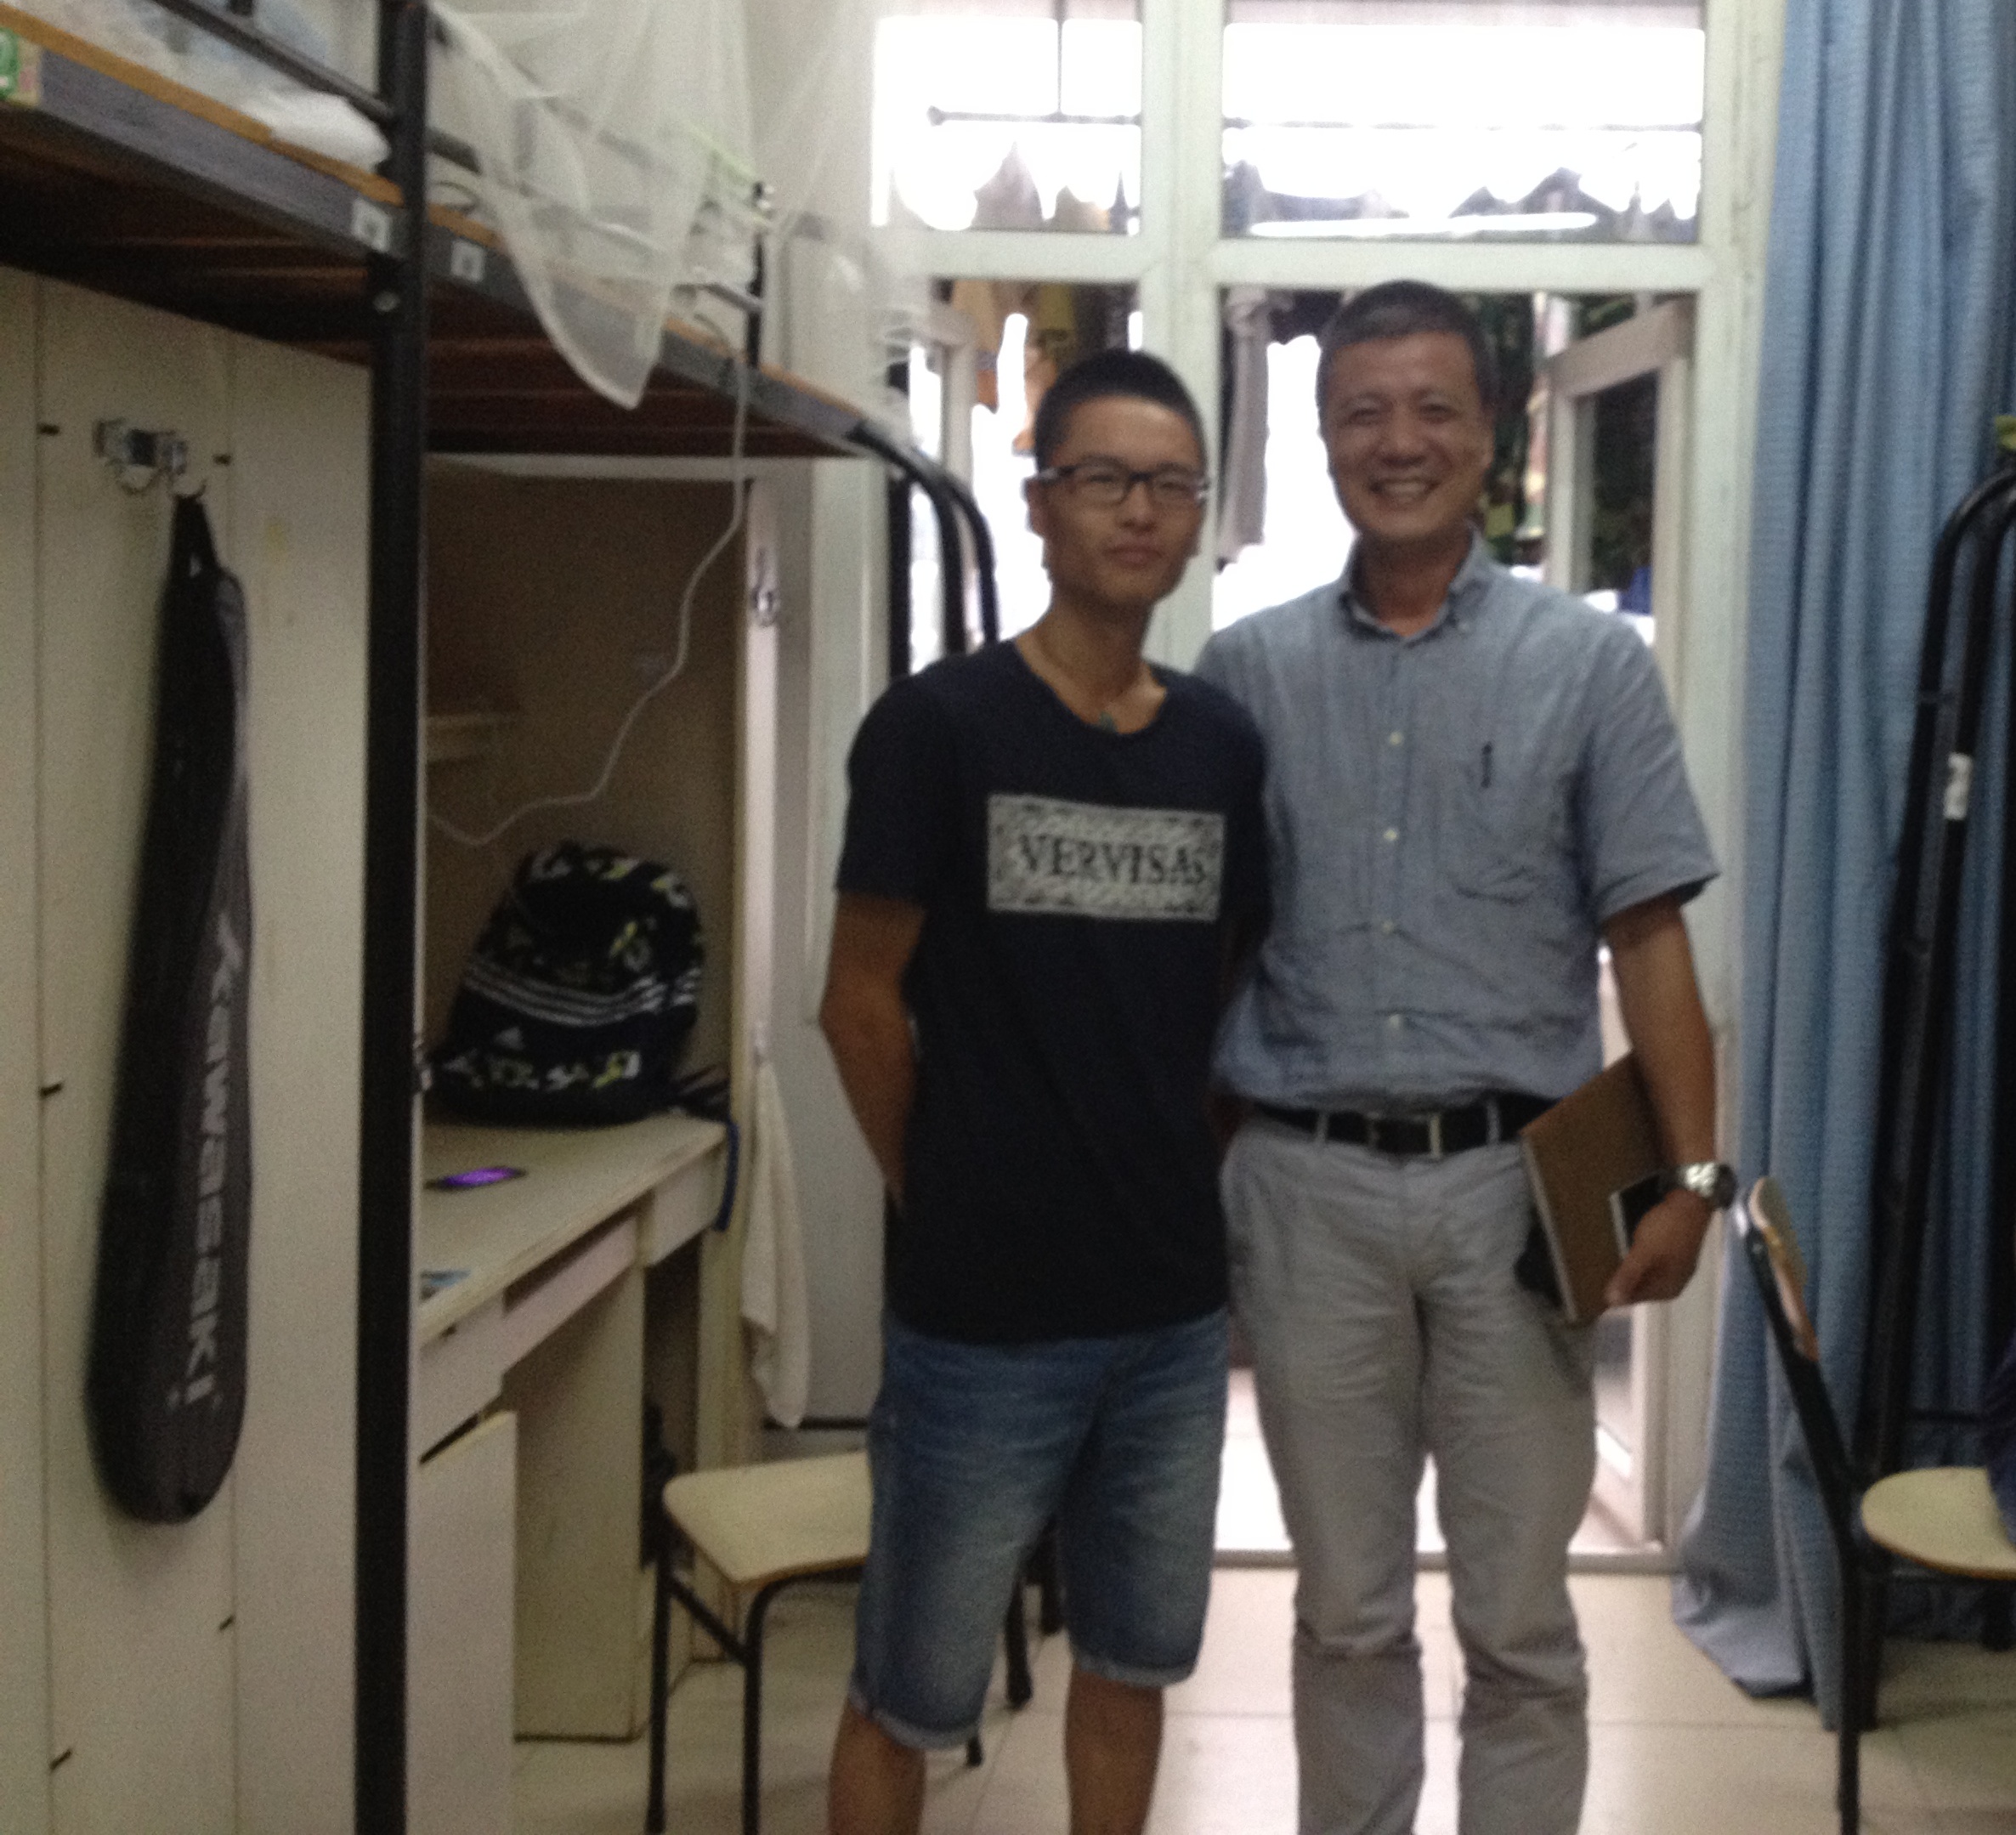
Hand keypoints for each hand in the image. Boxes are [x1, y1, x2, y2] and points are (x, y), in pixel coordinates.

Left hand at [1604, 1189, 1712, 1309]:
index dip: (1613, 1291)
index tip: (1591, 1283)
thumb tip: (1610, 1302)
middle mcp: (1672, 1284)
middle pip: (1639, 1288)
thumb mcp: (1644, 1253)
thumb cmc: (1668, 1230)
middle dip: (1620, 1281)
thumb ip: (1628, 1276)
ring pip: (1644, 1275)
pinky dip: (1637, 1260)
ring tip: (1603, 1262)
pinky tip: (1625, 1251)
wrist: (1691, 1203)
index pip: (1633, 1299)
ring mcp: (1674, 1269)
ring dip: (1627, 1270)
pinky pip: (1649, 1264)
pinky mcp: (1673, 1254)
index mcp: (1667, 1289)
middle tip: (1592, 1271)